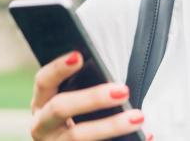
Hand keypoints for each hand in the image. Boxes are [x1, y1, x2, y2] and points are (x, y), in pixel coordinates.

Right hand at [29, 51, 151, 139]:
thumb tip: (114, 80)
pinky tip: (147, 135)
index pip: (43, 81)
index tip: (79, 56)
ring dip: (111, 125)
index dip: (58, 68)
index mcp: (41, 104)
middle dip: (92, 98)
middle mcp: (42, 126)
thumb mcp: (70, 104)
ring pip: (79, 136)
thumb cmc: (74, 121)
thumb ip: (82, 90)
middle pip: (60, 108)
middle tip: (123, 91)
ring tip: (138, 117)